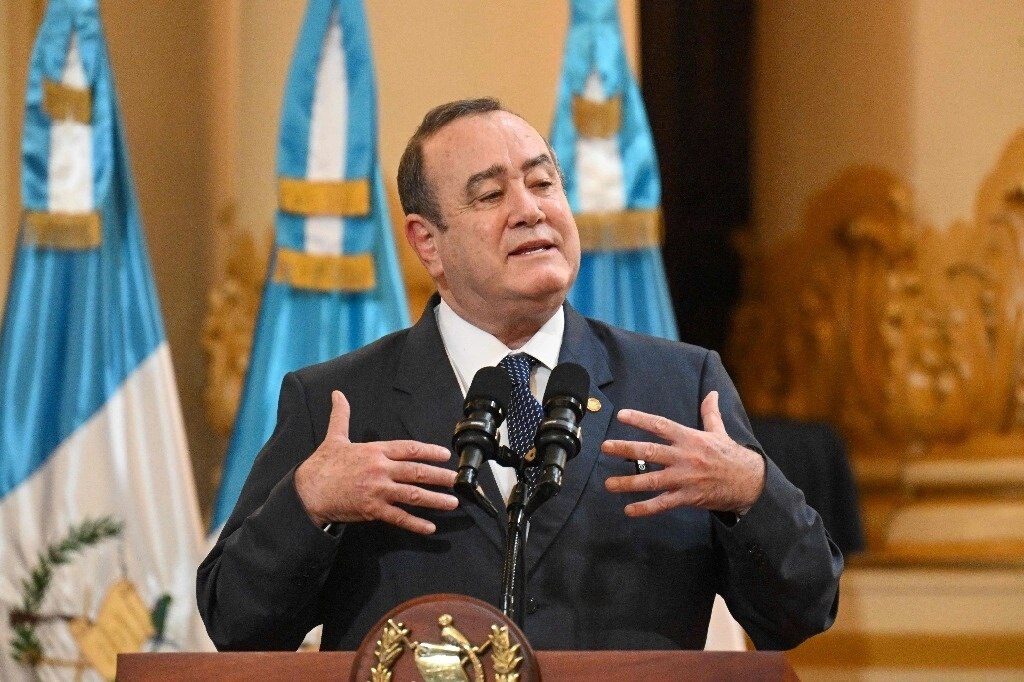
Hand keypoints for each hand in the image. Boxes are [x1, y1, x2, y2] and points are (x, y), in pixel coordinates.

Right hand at [294, 390, 458, 533]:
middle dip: (439, 476)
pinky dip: (415, 523)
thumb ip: (341, 416)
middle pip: (416, 472)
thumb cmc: (321, 465)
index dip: (430, 451)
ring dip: (435, 499)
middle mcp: (380, 469)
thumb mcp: (334, 437)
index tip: (445, 455)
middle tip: (457, 480)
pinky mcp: (372, 510)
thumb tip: (337, 394)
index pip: (409, 449)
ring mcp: (378, 490)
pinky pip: (398, 517)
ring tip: (452, 503)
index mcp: (375, 451)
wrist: (307, 492)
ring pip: (412, 495)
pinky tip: (430, 527)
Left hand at [601, 391, 764, 515]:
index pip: (660, 425)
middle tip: (605, 447)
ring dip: (628, 483)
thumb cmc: (731, 455)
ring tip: (609, 484)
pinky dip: (646, 508)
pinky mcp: (689, 497)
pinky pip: (664, 503)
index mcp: (690, 438)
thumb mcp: (720, 432)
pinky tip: (629, 510)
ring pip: (652, 480)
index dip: (640, 419)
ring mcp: (685, 478)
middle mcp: (685, 457)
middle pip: (650, 451)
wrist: (751, 481)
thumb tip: (712, 393)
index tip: (621, 416)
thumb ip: (710, 413)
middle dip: (625, 449)